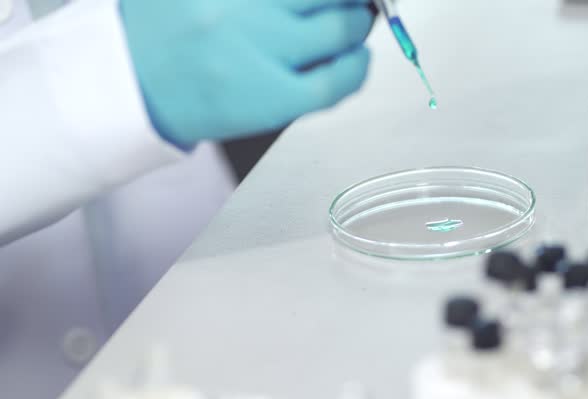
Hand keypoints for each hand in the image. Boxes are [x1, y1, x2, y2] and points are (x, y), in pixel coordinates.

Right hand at [121, 0, 373, 147]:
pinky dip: (356, 69)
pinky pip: (334, 82)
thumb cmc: (164, 34)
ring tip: (352, 25)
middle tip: (354, 2)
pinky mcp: (268, 99)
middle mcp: (242, 8)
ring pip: (339, 30)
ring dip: (357, 24)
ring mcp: (256, 52)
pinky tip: (357, 60)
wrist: (129, 87)